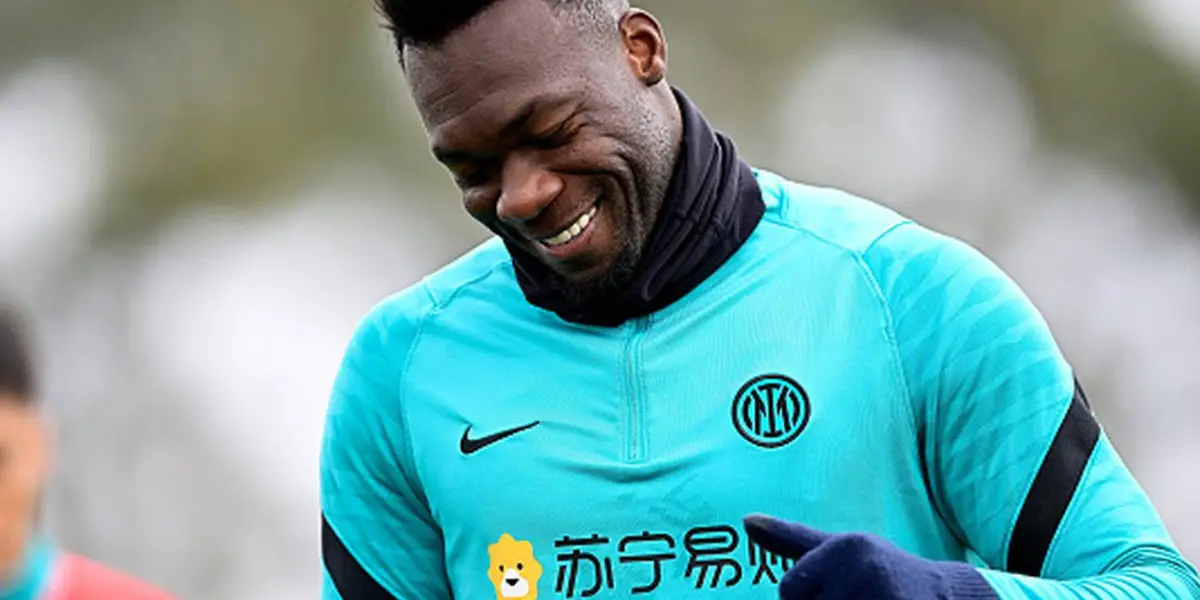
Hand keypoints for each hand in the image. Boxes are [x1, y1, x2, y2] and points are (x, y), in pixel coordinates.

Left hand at [743, 514, 997, 599]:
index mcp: (845, 547)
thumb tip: (746, 520)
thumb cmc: (879, 572)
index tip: (841, 592)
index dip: (808, 599)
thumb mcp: (837, 549)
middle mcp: (864, 569)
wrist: (947, 597)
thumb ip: (790, 539)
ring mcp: (881, 599)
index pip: (788, 591)